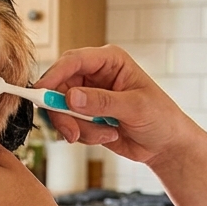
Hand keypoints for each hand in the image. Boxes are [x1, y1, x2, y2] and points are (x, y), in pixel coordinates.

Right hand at [35, 45, 194, 165]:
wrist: (165, 145)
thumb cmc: (160, 118)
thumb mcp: (135, 107)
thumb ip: (102, 102)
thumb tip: (71, 97)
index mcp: (109, 61)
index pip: (73, 61)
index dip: (54, 75)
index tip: (41, 94)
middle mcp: (94, 75)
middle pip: (58, 87)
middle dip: (63, 112)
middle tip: (72, 133)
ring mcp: (87, 96)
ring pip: (60, 109)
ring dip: (78, 128)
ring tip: (106, 134)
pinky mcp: (84, 116)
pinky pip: (68, 125)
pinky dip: (83, 136)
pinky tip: (106, 136)